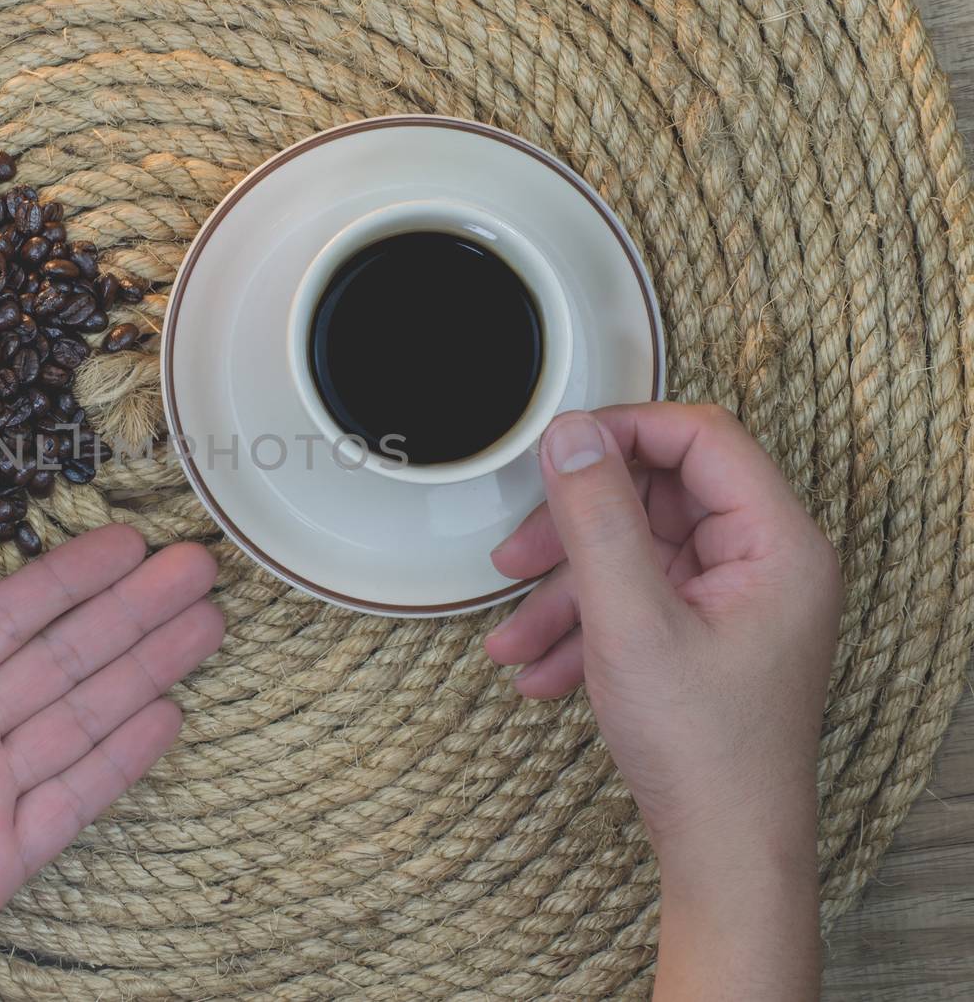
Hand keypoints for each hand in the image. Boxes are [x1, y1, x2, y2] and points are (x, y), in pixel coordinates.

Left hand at [0, 524, 220, 1001]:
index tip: (123, 542)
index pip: (2, 615)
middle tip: (192, 566)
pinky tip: (166, 716)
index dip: (66, 578)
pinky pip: (73, 798)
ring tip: (203, 624)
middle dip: (129, 610)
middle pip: (60, 655)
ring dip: (144, 668)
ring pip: (81, 714)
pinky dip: (122, 759)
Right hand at [485, 403, 839, 999]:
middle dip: (574, 531)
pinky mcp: (707, 636)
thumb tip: (570, 433)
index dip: (623, 433)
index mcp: (776, 544)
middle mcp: (764, 563)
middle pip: (656, 498)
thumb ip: (596, 517)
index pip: (701, 439)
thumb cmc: (702, 750)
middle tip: (514, 556)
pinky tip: (539, 672)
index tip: (555, 451)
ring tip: (510, 639)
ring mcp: (735, 602)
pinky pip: (635, 601)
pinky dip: (582, 628)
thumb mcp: (630, 620)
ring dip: (564, 592)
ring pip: (634, 555)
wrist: (723, 853)